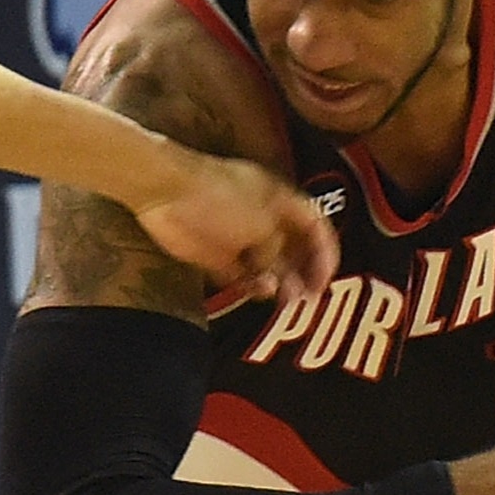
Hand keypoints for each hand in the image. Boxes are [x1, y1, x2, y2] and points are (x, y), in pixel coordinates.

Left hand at [132, 154, 339, 305]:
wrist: (169, 193)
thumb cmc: (221, 198)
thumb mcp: (263, 221)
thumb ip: (276, 249)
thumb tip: (275, 271)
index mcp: (281, 201)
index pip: (315, 225)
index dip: (326, 252)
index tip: (326, 279)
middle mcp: (264, 219)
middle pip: (294, 250)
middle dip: (305, 274)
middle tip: (308, 298)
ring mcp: (240, 239)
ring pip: (269, 267)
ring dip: (281, 284)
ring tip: (287, 301)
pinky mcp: (217, 256)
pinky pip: (243, 277)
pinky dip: (254, 286)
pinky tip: (259, 290)